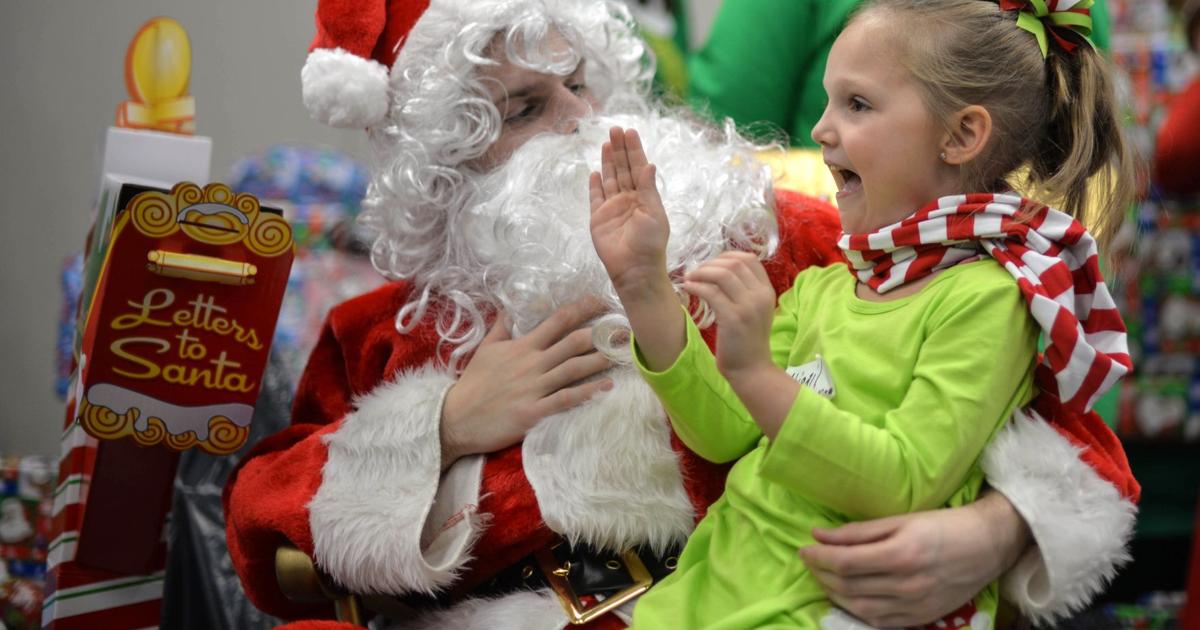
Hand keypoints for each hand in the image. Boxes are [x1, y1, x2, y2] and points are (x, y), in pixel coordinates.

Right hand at [440, 298, 613, 466]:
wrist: (456, 418)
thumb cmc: (473, 384)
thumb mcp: (485, 349)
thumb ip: (501, 327)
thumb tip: (507, 306)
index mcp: (522, 346)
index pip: (556, 321)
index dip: (581, 309)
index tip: (601, 300)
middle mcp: (532, 363)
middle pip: (573, 343)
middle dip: (601, 333)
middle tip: (626, 327)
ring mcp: (534, 387)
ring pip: (574, 369)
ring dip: (601, 360)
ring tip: (623, 353)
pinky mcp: (534, 411)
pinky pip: (565, 399)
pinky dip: (587, 392)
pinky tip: (607, 387)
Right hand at [589, 127, 669, 294]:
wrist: (635, 269)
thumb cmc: (650, 243)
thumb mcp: (654, 213)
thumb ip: (649, 188)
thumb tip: (648, 164)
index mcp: (645, 196)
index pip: (638, 167)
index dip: (634, 150)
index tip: (630, 132)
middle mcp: (628, 199)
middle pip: (622, 169)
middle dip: (619, 149)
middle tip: (615, 129)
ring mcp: (612, 208)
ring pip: (609, 179)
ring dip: (607, 161)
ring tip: (606, 143)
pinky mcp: (598, 219)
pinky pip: (595, 198)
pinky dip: (595, 185)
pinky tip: (594, 172)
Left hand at [681, 251, 775, 377]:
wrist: (751, 369)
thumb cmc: (747, 341)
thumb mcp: (754, 310)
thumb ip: (745, 290)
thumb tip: (720, 269)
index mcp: (767, 291)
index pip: (749, 259)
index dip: (727, 256)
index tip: (711, 264)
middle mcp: (761, 295)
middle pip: (735, 263)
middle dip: (711, 263)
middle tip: (696, 272)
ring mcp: (748, 306)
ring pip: (723, 274)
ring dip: (702, 272)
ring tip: (690, 279)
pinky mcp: (733, 318)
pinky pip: (711, 293)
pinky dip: (697, 287)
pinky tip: (689, 288)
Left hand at [798, 491, 1031, 626]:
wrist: (989, 545)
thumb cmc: (944, 525)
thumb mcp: (901, 519)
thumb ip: (858, 531)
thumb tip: (819, 535)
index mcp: (901, 554)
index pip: (844, 562)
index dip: (818, 558)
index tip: (804, 549)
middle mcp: (907, 584)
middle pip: (848, 586)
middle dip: (821, 574)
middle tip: (810, 561)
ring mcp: (915, 605)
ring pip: (860, 607)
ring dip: (834, 593)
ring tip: (824, 578)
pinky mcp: (923, 618)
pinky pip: (880, 621)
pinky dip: (857, 610)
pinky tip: (848, 597)